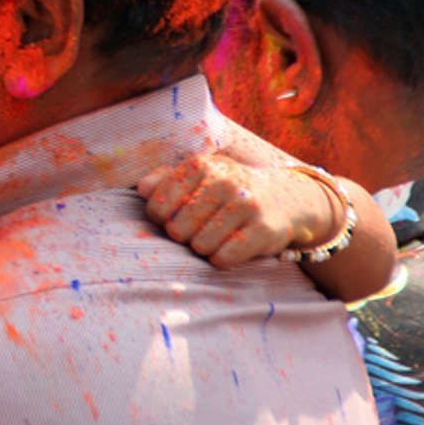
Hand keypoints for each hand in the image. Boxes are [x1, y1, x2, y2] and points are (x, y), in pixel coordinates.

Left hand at [139, 153, 329, 268]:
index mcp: (200, 165)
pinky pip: (224, 258)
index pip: (156, 206)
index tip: (176, 216)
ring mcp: (246, 205)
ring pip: (200, 247)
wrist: (282, 199)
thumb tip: (141, 190)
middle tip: (201, 227)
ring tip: (218, 235)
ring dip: (205, 248)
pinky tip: (232, 245)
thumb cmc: (227, 190)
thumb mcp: (198, 175)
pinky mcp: (263, 230)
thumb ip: (164, 179)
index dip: (162, 218)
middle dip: (185, 235)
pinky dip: (223, 259)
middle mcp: (224, 181)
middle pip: (177, 230)